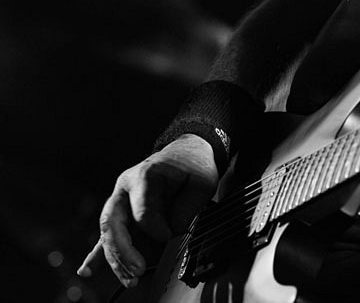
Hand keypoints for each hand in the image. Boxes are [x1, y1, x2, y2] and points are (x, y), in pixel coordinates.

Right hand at [77, 133, 217, 286]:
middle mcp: (125, 188)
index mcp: (145, 175)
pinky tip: (87, 270)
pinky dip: (97, 255)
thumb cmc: (193, 166)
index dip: (156, 229)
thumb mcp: (201, 182)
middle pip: (114, 223)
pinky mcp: (121, 213)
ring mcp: (119, 201)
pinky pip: (106, 236)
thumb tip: (171, 234)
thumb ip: (186, 208)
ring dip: (116, 259)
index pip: (143, 211)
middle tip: (137, 270)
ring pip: (108, 233)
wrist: (185, 153)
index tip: (170, 237)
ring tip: (129, 278)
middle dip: (123, 251)